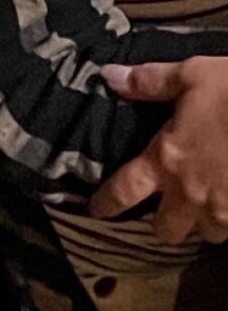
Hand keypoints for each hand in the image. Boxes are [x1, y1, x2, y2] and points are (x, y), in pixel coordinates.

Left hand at [90, 58, 227, 243]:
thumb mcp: (193, 75)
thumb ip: (150, 81)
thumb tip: (108, 76)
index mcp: (167, 160)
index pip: (125, 190)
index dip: (106, 203)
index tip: (96, 212)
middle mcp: (191, 194)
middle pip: (166, 231)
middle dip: (165, 222)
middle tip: (170, 206)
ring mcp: (226, 211)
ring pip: (206, 235)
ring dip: (204, 223)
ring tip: (208, 203)